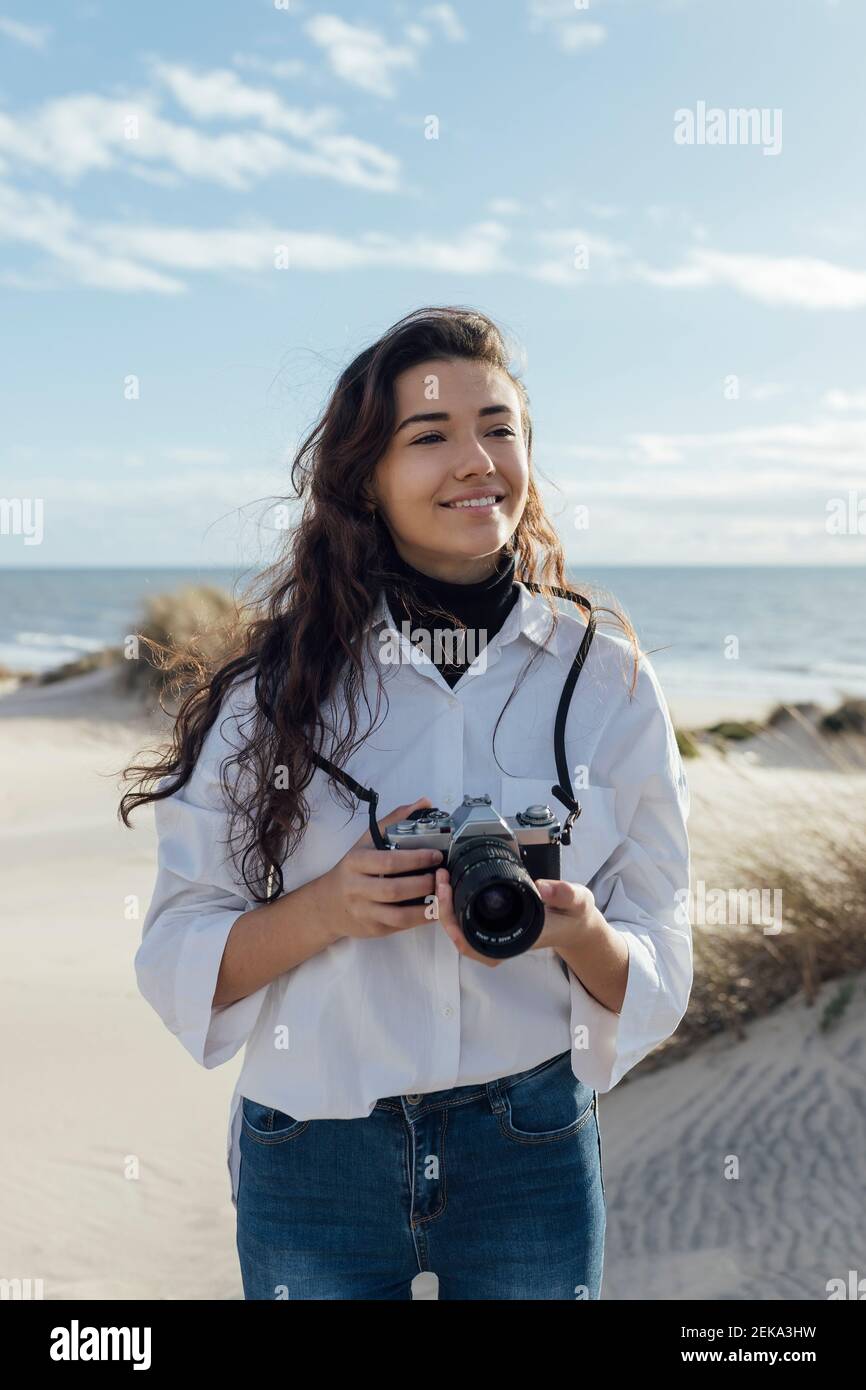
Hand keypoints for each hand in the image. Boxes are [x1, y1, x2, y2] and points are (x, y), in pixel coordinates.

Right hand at [309, 797, 443, 942]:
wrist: (326, 905)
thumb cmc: (352, 869)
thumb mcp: (366, 842)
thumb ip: (394, 821)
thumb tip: (424, 803)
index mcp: (355, 863)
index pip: (388, 862)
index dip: (415, 859)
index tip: (436, 855)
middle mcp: (356, 888)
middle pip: (394, 890)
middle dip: (423, 884)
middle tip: (442, 876)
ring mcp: (364, 912)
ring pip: (398, 915)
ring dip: (425, 907)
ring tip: (442, 895)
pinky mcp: (373, 930)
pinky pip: (400, 927)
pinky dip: (421, 919)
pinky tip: (435, 909)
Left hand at [434, 869, 594, 963]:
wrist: (577, 926)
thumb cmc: (574, 917)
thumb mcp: (577, 901)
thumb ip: (564, 893)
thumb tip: (542, 886)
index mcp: (516, 939)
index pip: (473, 942)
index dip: (454, 921)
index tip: (448, 893)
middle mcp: (502, 942)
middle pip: (459, 936)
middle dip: (444, 909)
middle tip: (442, 878)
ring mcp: (497, 936)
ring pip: (460, 930)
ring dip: (447, 907)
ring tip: (444, 878)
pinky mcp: (495, 926)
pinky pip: (467, 922)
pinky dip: (456, 906)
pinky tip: (453, 886)